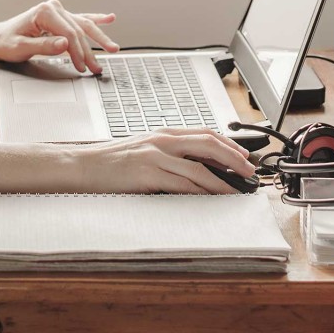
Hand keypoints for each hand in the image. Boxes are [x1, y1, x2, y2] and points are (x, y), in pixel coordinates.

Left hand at [0, 0, 118, 73]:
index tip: (82, 68)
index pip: (70, 34)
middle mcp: (53, 8)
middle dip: (90, 50)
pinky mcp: (59, 18)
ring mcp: (57, 11)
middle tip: (98, 68)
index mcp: (44, 12)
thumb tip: (65, 44)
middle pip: (79, 30)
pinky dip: (95, 19)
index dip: (78, 52)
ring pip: (83, 25)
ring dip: (98, 38)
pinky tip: (109, 18)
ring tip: (113, 49)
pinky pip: (80, 19)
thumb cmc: (6, 43)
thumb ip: (43, 46)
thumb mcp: (20, 48)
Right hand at [72, 129, 257, 195]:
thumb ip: (169, 154)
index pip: (204, 133)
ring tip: (237, 191)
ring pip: (199, 168)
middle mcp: (162, 141)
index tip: (244, 156)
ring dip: (223, 181)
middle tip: (249, 172)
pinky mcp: (147, 174)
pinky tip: (211, 199)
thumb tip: (198, 166)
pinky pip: (182, 184)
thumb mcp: (144, 150)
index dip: (228, 144)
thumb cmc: (112, 161)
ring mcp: (155, 156)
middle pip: (208, 144)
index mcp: (162, 134)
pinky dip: (201, 192)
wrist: (84, 165)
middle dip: (233, 158)